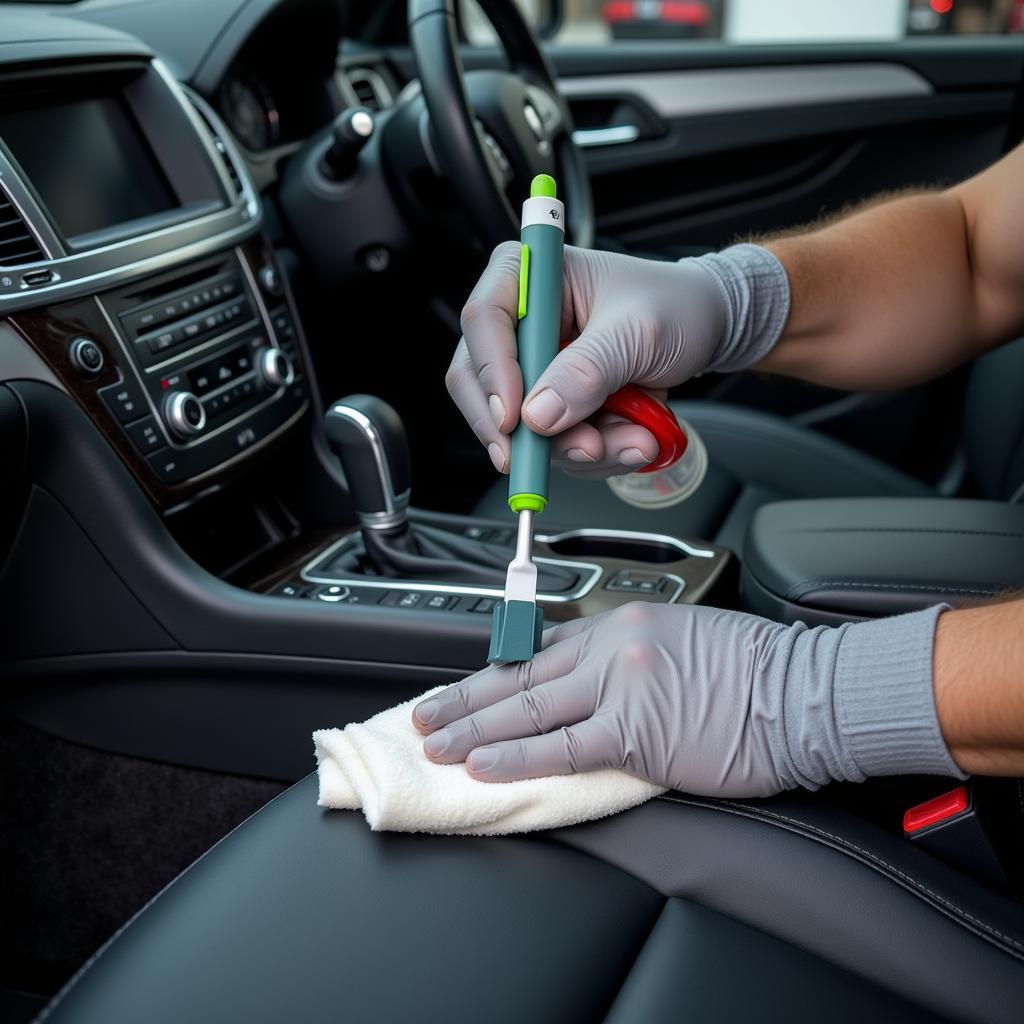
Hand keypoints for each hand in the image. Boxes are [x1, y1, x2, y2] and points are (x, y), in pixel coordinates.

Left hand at [411, 602, 807, 797]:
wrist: (804, 692)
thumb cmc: (756, 670)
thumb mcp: (682, 639)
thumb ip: (629, 658)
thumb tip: (593, 684)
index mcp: (621, 623)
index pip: (540, 650)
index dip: (495, 672)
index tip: (467, 687)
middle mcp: (611, 647)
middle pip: (519, 675)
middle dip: (465, 697)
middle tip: (425, 714)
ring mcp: (619, 687)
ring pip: (525, 708)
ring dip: (471, 725)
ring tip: (434, 741)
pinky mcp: (634, 731)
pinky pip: (559, 747)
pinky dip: (514, 756)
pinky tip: (480, 763)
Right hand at [447, 243, 726, 479]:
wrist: (709, 327)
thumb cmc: (675, 305)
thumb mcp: (637, 332)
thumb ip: (587, 371)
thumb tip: (539, 415)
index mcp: (530, 276)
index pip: (484, 320)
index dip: (493, 372)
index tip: (515, 418)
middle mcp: (521, 323)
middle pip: (477, 381)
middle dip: (524, 430)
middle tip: (563, 453)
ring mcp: (533, 369)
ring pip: (518, 427)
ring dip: (575, 448)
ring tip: (634, 439)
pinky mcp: (552, 405)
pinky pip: (552, 445)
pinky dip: (594, 455)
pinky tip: (633, 438)